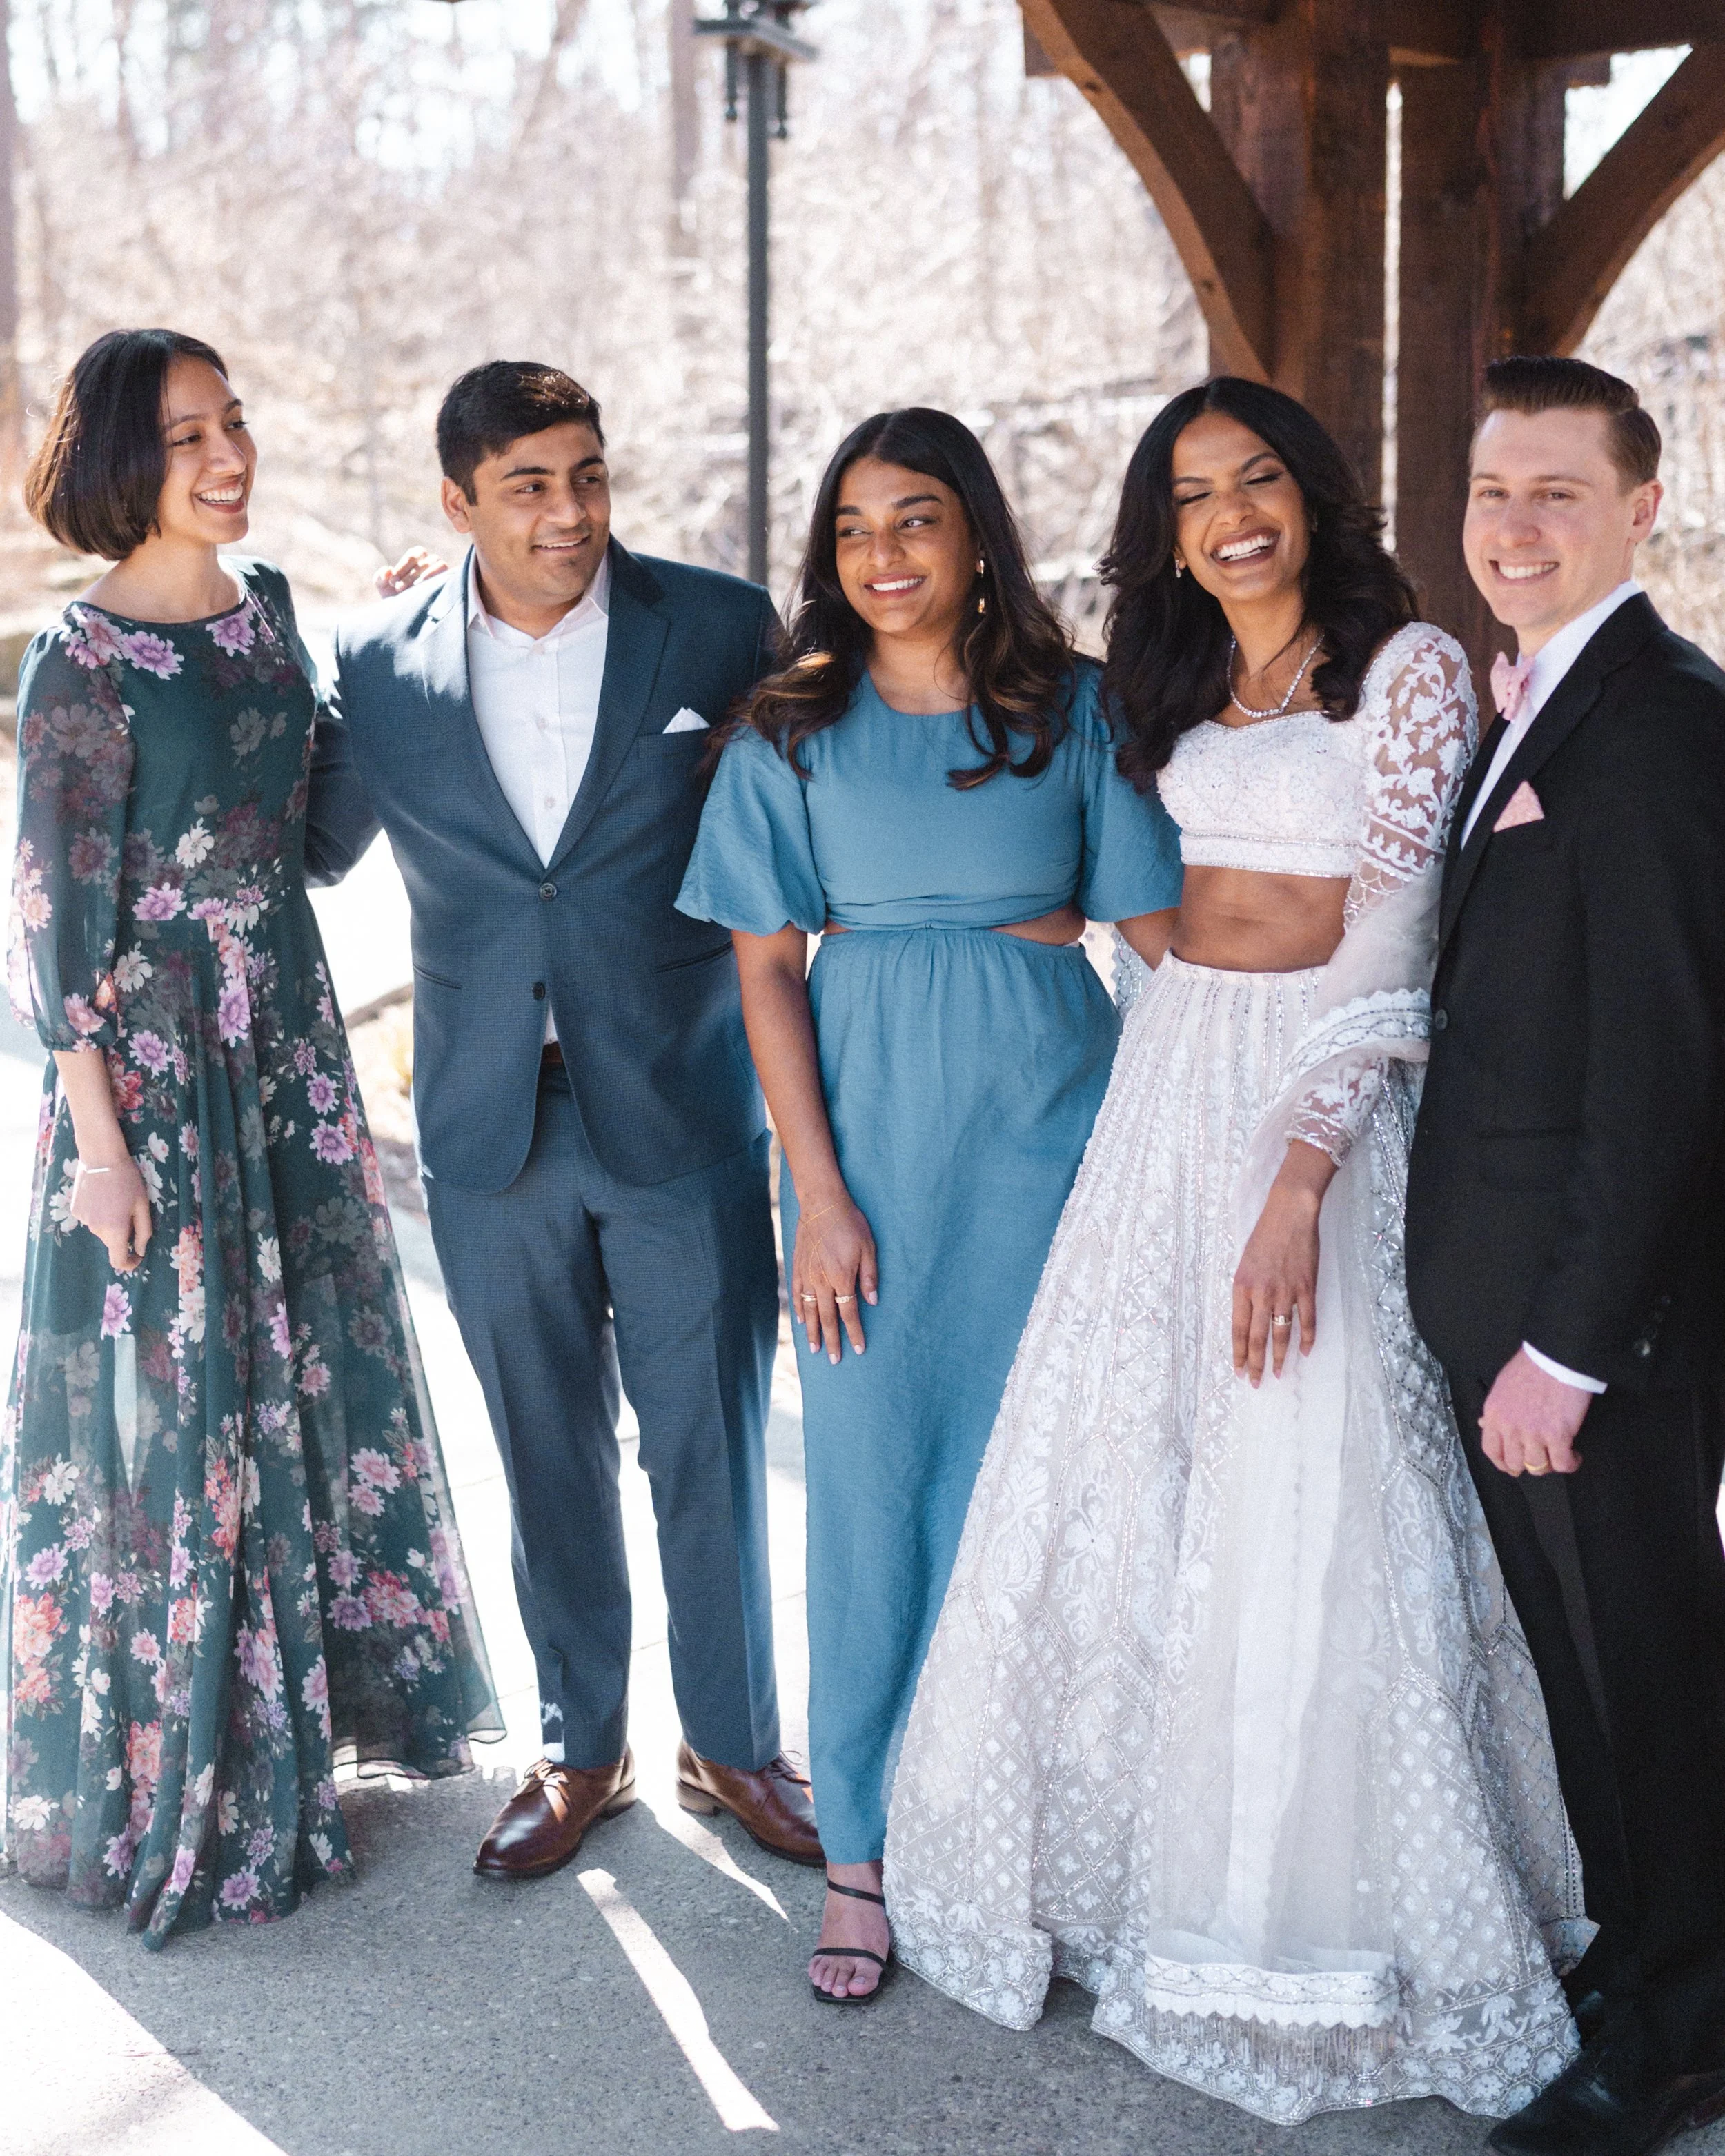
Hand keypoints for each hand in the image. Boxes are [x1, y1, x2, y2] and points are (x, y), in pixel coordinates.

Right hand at [70, 1154, 151, 1272]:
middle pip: (112, 1242)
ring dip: (110, 1222)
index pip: (118, 1261)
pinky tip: (102, 1195)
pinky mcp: (75, 1210)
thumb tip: (140, 1251)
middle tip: (130, 1211)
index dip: (129, 1263)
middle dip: (123, 1235)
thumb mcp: (142, 1205)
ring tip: (115, 1199)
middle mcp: (97, 1229)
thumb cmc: (127, 1180)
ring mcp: (84, 1220)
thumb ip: (143, 1231)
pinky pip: (91, 1219)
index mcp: (116, 1230)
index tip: (137, 1256)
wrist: (100, 1157)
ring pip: (101, 1230)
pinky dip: (99, 1213)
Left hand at [374, 545, 447, 598]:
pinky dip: (435, 574)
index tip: (392, 580)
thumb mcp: (383, 587)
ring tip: (413, 589)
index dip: (402, 566)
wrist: (408, 616)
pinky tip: (424, 586)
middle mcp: (431, 562)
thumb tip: (387, 571)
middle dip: (409, 574)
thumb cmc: (396, 598)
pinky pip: (445, 569)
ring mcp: (441, 571)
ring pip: (436, 562)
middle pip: (425, 559)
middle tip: (398, 588)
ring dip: (422, 574)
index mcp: (416, 559)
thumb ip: (380, 577)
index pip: (413, 555)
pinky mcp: (449, 580)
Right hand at [792, 1194, 877, 1363]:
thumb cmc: (850, 1223)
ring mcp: (807, 1275)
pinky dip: (800, 1309)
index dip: (854, 1333)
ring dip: (812, 1331)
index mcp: (842, 1277)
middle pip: (828, 1318)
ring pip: (810, 1310)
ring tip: (814, 1349)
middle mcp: (822, 1281)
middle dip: (832, 1341)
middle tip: (834, 1360)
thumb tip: (872, 1302)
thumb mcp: (869, 1247)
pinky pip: (798, 1294)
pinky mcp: (798, 1267)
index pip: (849, 1313)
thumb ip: (869, 1276)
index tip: (859, 1349)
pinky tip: (802, 1321)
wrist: (822, 1203)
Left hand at [1233, 1143, 1331, 1384]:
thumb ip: (1245, 1292)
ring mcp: (1285, 1292)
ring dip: (1280, 1357)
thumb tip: (1247, 1318)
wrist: (1288, 1214)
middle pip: (1257, 1338)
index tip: (1239, 1371)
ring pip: (1282, 1333)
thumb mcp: (1244, 1264)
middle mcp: (1261, 1294)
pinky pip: (1307, 1319)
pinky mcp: (1306, 1288)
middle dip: (1255, 1364)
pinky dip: (1307, 1337)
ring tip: (1278, 1374)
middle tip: (1256, 1383)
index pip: (1237, 1330)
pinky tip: (1306, 1351)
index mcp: (1241, 1288)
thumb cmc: (1263, 1236)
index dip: (1238, 1354)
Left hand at [1480, 1348, 1590, 1475]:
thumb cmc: (1532, 1366)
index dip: (1502, 1463)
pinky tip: (1574, 1456)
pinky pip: (1562, 1463)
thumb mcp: (1503, 1386)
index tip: (1512, 1467)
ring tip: (1558, 1455)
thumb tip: (1485, 1425)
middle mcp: (1511, 1428)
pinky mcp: (1558, 1435)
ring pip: (1538, 1467)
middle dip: (1527, 1465)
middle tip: (1540, 1460)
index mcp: (1494, 1415)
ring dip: (1549, 1465)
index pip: (1491, 1450)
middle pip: (1515, 1463)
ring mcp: (1534, 1434)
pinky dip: (1570, 1464)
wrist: (1556, 1357)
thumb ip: (1496, 1410)